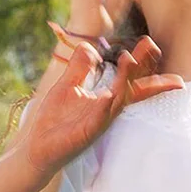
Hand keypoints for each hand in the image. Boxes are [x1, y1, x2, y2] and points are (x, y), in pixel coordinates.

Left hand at [20, 38, 182, 175]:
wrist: (38, 147)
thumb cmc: (55, 120)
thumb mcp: (68, 86)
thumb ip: (80, 67)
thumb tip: (90, 46)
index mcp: (106, 99)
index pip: (129, 79)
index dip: (141, 63)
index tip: (150, 44)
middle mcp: (108, 109)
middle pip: (133, 86)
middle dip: (143, 68)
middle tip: (152, 46)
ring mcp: (100, 121)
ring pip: (119, 98)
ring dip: (125, 79)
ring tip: (130, 59)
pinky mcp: (87, 132)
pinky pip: (100, 117)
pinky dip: (105, 106)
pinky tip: (108, 94)